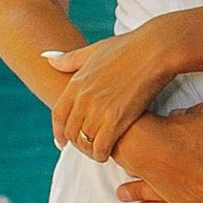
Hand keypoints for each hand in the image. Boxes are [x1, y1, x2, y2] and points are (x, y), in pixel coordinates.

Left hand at [44, 24, 181, 161]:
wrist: (154, 50)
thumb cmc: (128, 48)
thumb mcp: (94, 50)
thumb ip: (70, 59)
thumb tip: (47, 58)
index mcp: (76, 83)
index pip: (58, 115)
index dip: (58, 132)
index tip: (62, 141)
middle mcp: (83, 98)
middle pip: (71, 132)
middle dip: (77, 143)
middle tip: (87, 147)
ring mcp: (98, 110)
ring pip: (84, 142)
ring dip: (90, 150)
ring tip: (99, 151)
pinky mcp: (116, 119)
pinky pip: (101, 147)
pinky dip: (102, 154)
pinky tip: (109, 153)